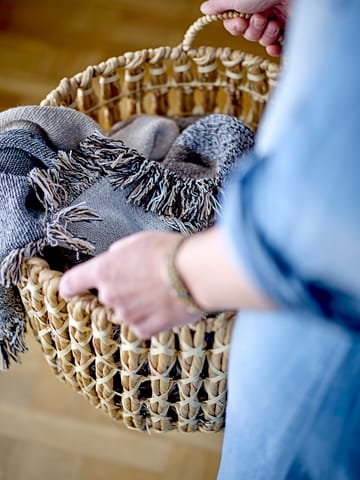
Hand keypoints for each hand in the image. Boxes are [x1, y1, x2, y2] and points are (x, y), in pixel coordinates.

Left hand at [59, 231, 197, 338]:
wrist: (195, 272)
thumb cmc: (169, 252)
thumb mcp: (138, 241)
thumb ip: (119, 253)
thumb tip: (116, 259)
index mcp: (104, 270)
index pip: (72, 282)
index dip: (70, 286)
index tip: (70, 289)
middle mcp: (110, 295)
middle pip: (109, 296)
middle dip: (124, 290)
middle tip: (147, 279)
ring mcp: (127, 314)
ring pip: (127, 311)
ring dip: (140, 304)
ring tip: (163, 289)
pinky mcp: (145, 328)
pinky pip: (143, 325)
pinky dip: (152, 318)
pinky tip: (166, 304)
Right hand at [200, 0, 288, 55]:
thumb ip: (219, 4)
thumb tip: (204, 9)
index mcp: (248, 2)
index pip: (235, 23)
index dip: (235, 27)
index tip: (240, 22)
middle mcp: (261, 10)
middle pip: (248, 34)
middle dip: (253, 30)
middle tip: (261, 18)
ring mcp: (276, 19)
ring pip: (262, 41)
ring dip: (266, 35)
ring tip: (274, 23)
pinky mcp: (290, 29)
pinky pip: (278, 48)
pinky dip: (275, 48)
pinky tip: (276, 44)